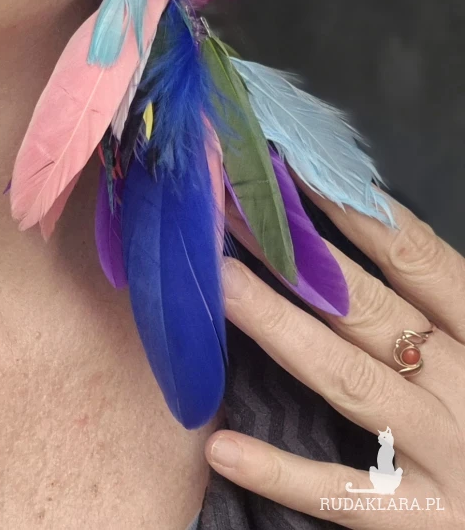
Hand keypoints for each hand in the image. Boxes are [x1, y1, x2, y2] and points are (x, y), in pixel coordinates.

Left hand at [207, 187, 464, 527]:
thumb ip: (440, 310)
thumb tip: (367, 235)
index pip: (419, 259)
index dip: (356, 212)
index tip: (296, 170)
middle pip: (370, 309)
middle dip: (296, 256)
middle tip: (230, 209)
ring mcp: (446, 456)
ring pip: (351, 382)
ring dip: (282, 329)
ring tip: (221, 287)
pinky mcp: (423, 520)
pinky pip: (343, 495)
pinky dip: (281, 472)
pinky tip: (221, 446)